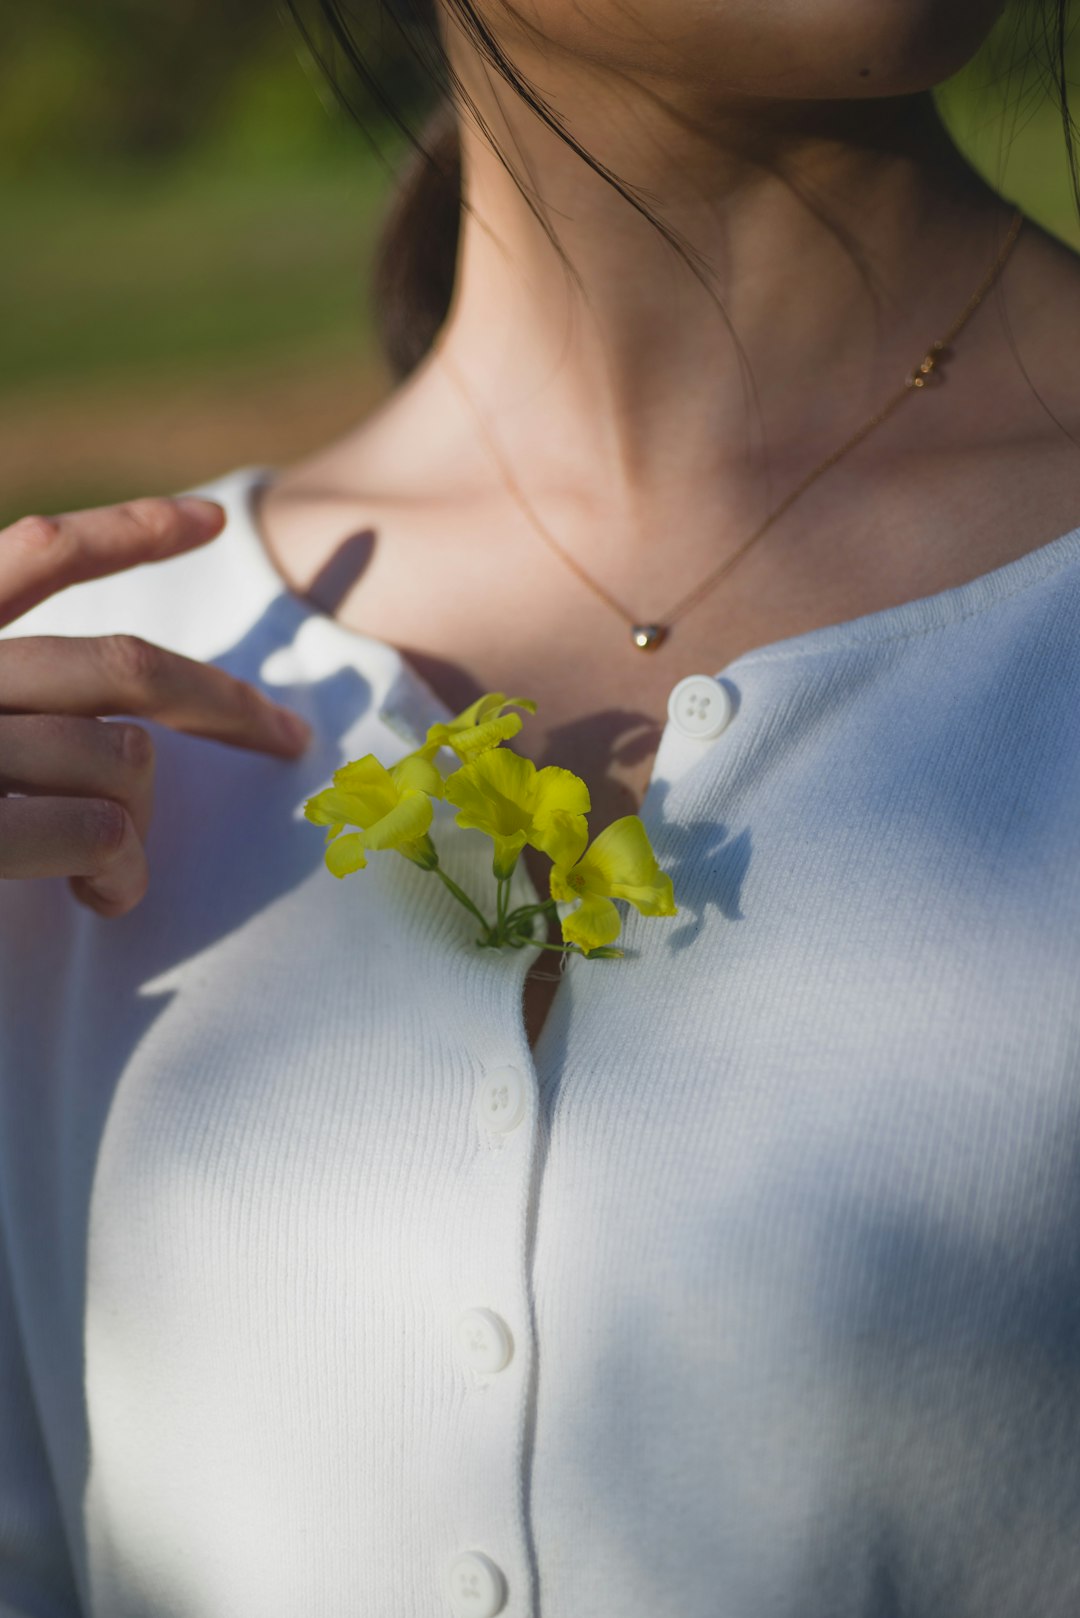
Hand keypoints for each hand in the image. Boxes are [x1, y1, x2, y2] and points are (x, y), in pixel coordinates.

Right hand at [0, 495, 311, 916]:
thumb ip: (14, 705)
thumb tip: (122, 736)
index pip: (34, 554)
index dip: (128, 531)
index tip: (211, 520)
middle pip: (123, 664)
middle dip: (227, 702)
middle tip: (288, 737)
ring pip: (122, 758)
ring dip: (141, 826)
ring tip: (111, 879)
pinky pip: (99, 831)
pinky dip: (122, 873)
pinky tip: (99, 898)